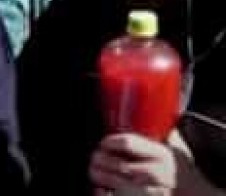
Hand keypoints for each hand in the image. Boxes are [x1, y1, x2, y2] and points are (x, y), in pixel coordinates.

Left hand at [90, 132, 219, 195]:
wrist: (197, 195)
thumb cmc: (182, 169)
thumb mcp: (176, 146)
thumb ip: (163, 129)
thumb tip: (154, 106)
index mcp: (161, 154)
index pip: (127, 143)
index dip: (110, 142)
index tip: (104, 142)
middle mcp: (155, 173)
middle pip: (117, 164)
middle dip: (100, 159)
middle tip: (95, 156)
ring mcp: (150, 191)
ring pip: (114, 182)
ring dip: (99, 175)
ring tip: (94, 170)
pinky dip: (105, 193)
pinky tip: (102, 188)